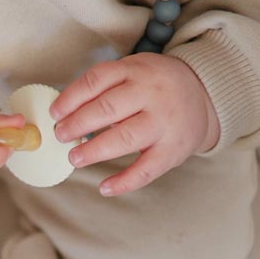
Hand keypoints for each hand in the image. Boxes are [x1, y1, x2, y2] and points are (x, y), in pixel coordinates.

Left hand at [51, 54, 219, 195]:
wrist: (204, 95)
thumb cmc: (154, 87)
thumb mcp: (132, 73)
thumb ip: (102, 89)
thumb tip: (62, 115)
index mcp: (136, 71)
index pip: (97, 80)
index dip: (71, 98)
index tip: (55, 113)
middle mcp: (152, 94)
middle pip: (108, 108)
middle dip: (78, 124)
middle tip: (60, 135)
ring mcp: (164, 122)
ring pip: (125, 137)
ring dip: (95, 150)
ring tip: (74, 158)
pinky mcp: (173, 149)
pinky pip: (146, 169)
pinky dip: (124, 181)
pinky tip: (104, 187)